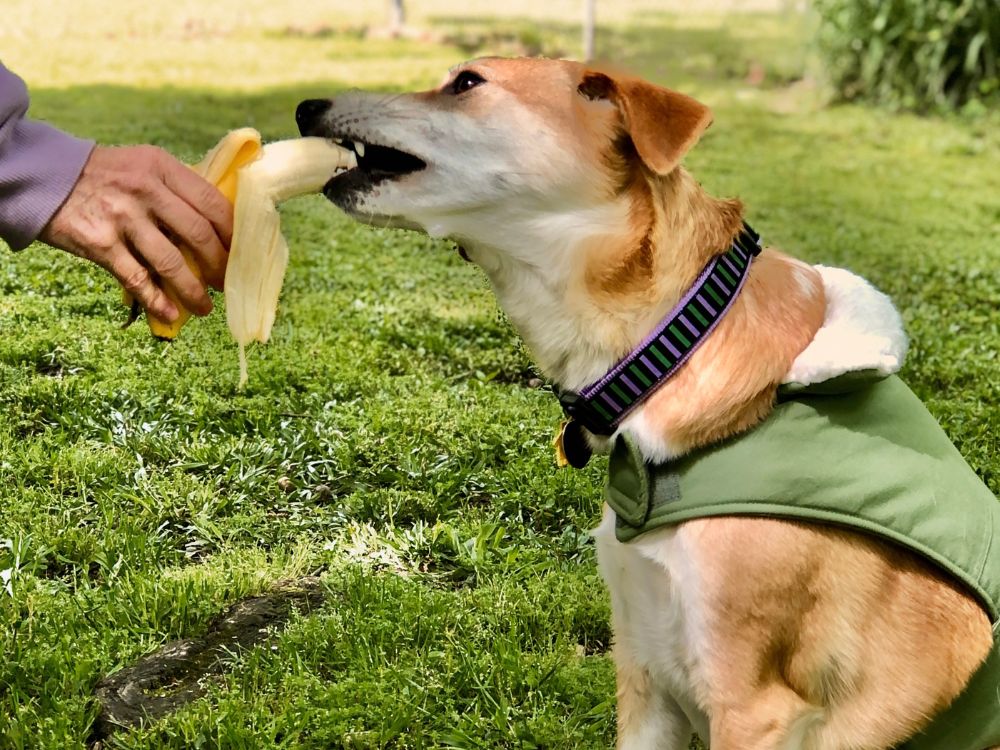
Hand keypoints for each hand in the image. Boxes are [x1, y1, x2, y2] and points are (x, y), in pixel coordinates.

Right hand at [39, 145, 233, 321]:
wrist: (45, 178)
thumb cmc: (106, 176)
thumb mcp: (144, 166)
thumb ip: (176, 190)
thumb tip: (217, 229)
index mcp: (162, 167)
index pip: (212, 203)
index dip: (232, 234)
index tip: (241, 253)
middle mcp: (145, 190)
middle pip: (199, 235)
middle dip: (219, 265)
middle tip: (226, 282)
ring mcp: (122, 217)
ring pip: (172, 263)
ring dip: (194, 291)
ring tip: (205, 307)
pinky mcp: (100, 244)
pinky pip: (137, 279)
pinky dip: (157, 301)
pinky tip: (171, 314)